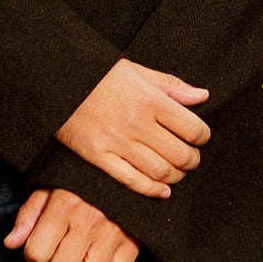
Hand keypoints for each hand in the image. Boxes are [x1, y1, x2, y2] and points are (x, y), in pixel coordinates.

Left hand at [5, 188, 141, 261]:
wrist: (130, 164)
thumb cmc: (82, 181)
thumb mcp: (50, 188)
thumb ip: (28, 215)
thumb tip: (9, 244)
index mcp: (64, 205)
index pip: (36, 254)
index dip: (34, 252)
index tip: (42, 243)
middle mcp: (88, 221)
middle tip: (64, 248)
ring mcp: (113, 233)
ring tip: (85, 252)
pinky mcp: (134, 242)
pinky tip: (105, 254)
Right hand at [56, 59, 210, 197]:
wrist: (59, 83)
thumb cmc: (101, 75)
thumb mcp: (138, 71)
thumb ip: (172, 86)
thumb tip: (203, 96)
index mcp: (150, 100)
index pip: (192, 129)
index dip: (202, 137)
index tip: (199, 138)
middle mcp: (137, 123)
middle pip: (180, 154)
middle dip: (192, 160)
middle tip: (190, 158)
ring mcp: (117, 142)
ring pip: (159, 171)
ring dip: (175, 176)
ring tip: (177, 172)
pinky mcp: (99, 157)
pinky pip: (132, 180)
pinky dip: (152, 190)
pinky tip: (162, 190)